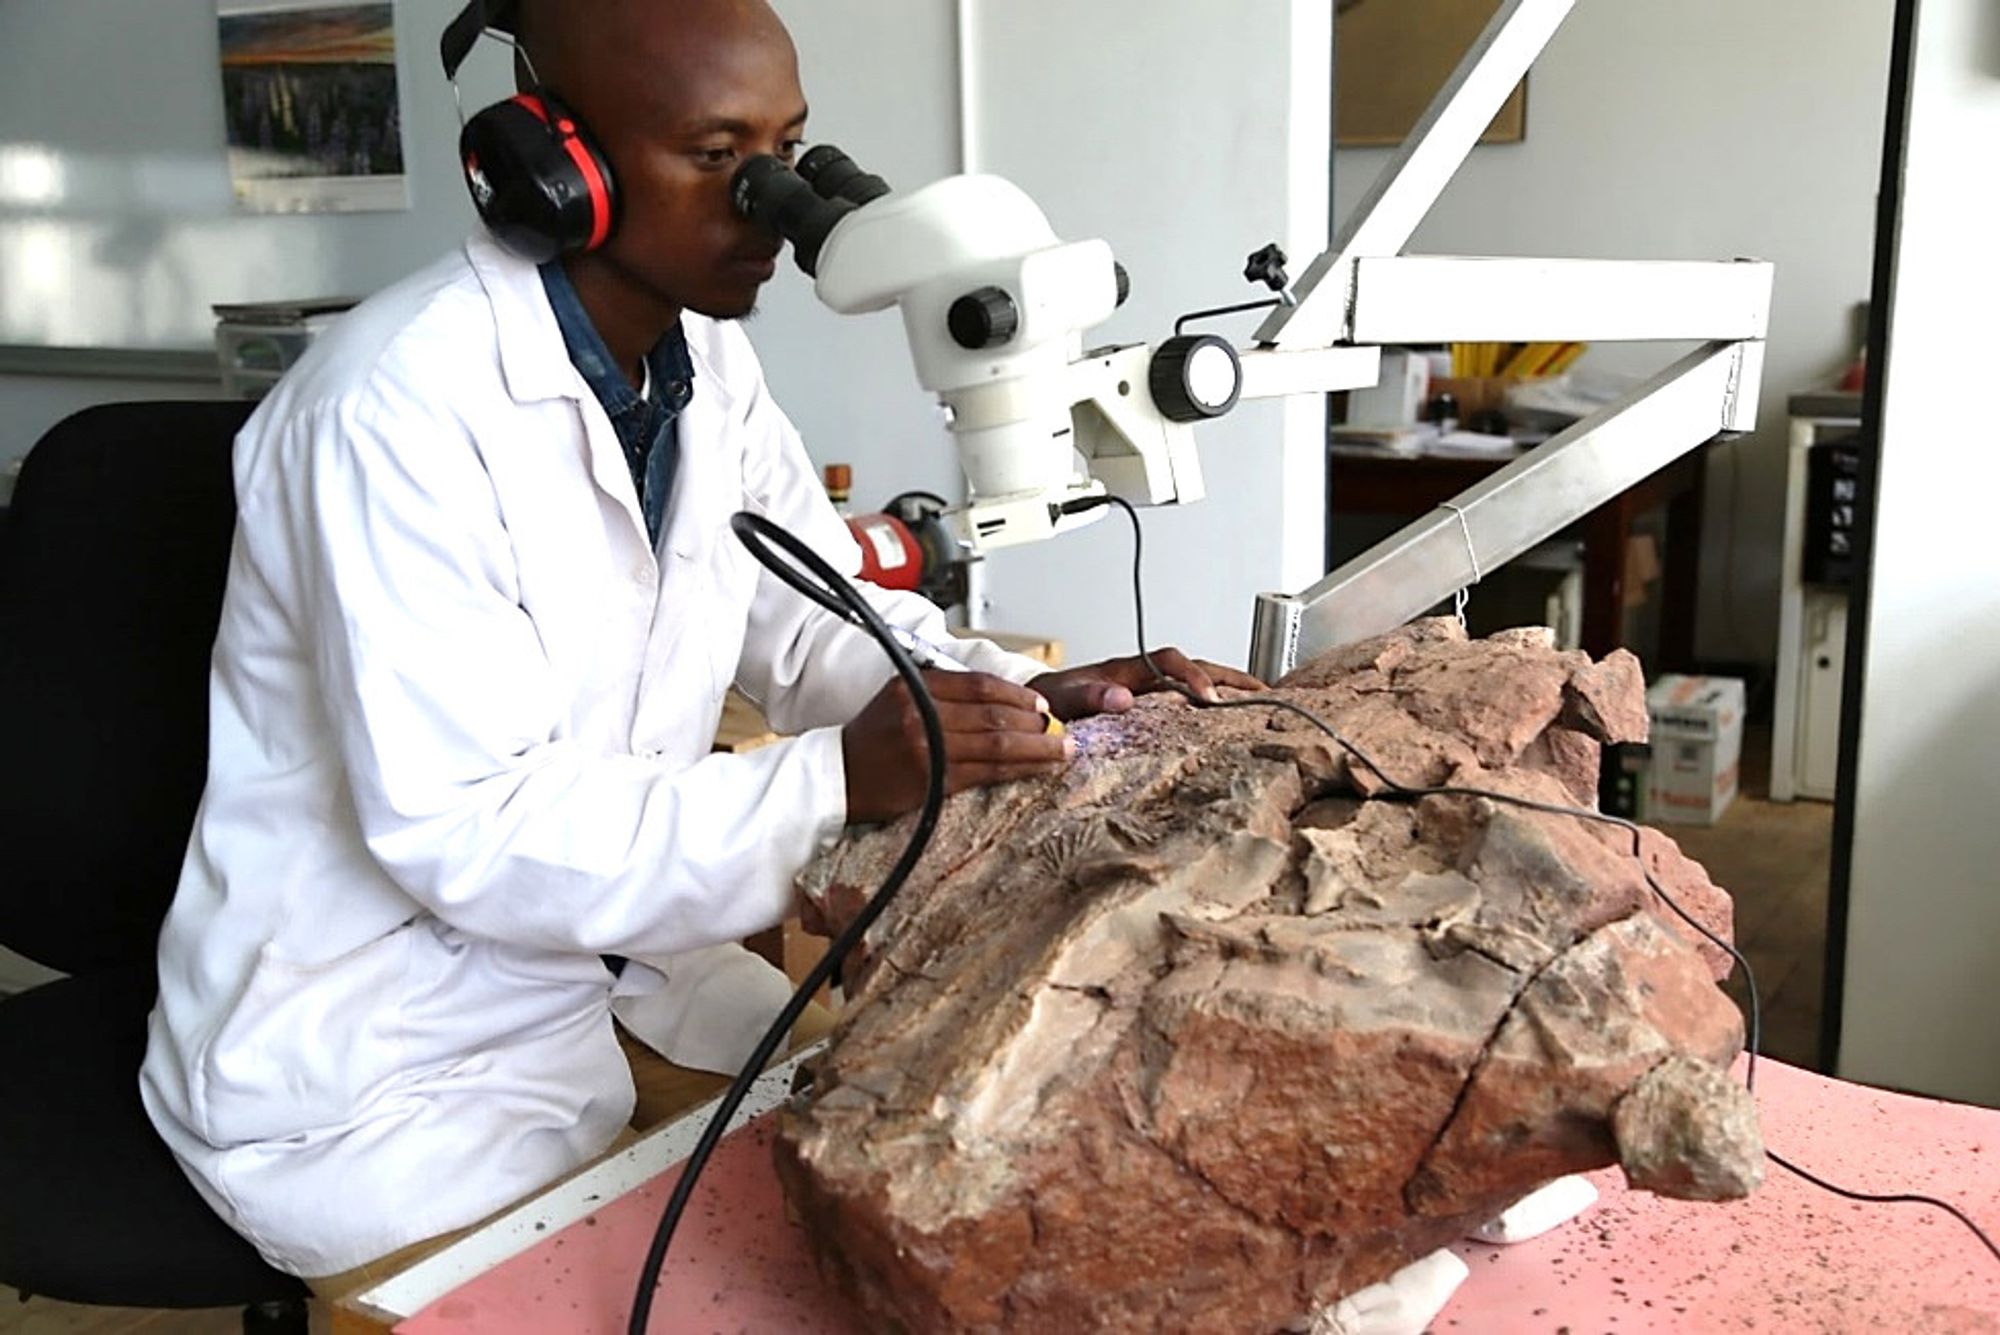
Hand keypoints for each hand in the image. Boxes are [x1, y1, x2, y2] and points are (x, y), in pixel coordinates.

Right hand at [841, 670, 1071, 822]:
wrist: (837, 777)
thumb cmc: (872, 739)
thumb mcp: (898, 698)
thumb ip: (942, 691)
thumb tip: (998, 697)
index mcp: (913, 687)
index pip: (978, 684)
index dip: (1016, 694)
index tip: (1039, 704)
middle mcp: (920, 713)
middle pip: (993, 713)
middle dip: (1034, 721)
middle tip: (1058, 727)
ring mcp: (927, 749)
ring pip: (997, 744)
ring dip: (1036, 747)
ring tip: (1061, 749)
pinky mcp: (932, 781)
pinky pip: (987, 773)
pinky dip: (1018, 769)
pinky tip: (1037, 769)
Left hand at [1030, 648, 1265, 720]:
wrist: (1035, 709)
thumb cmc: (1049, 702)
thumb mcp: (1063, 699)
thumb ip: (1088, 698)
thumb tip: (1121, 698)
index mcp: (1126, 670)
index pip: (1170, 662)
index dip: (1193, 675)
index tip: (1208, 698)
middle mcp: (1140, 678)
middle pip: (1194, 667)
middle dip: (1228, 678)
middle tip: (1262, 692)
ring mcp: (1145, 693)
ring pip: (1193, 683)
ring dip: (1225, 690)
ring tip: (1258, 703)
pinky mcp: (1146, 711)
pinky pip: (1183, 704)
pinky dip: (1208, 706)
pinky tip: (1225, 721)